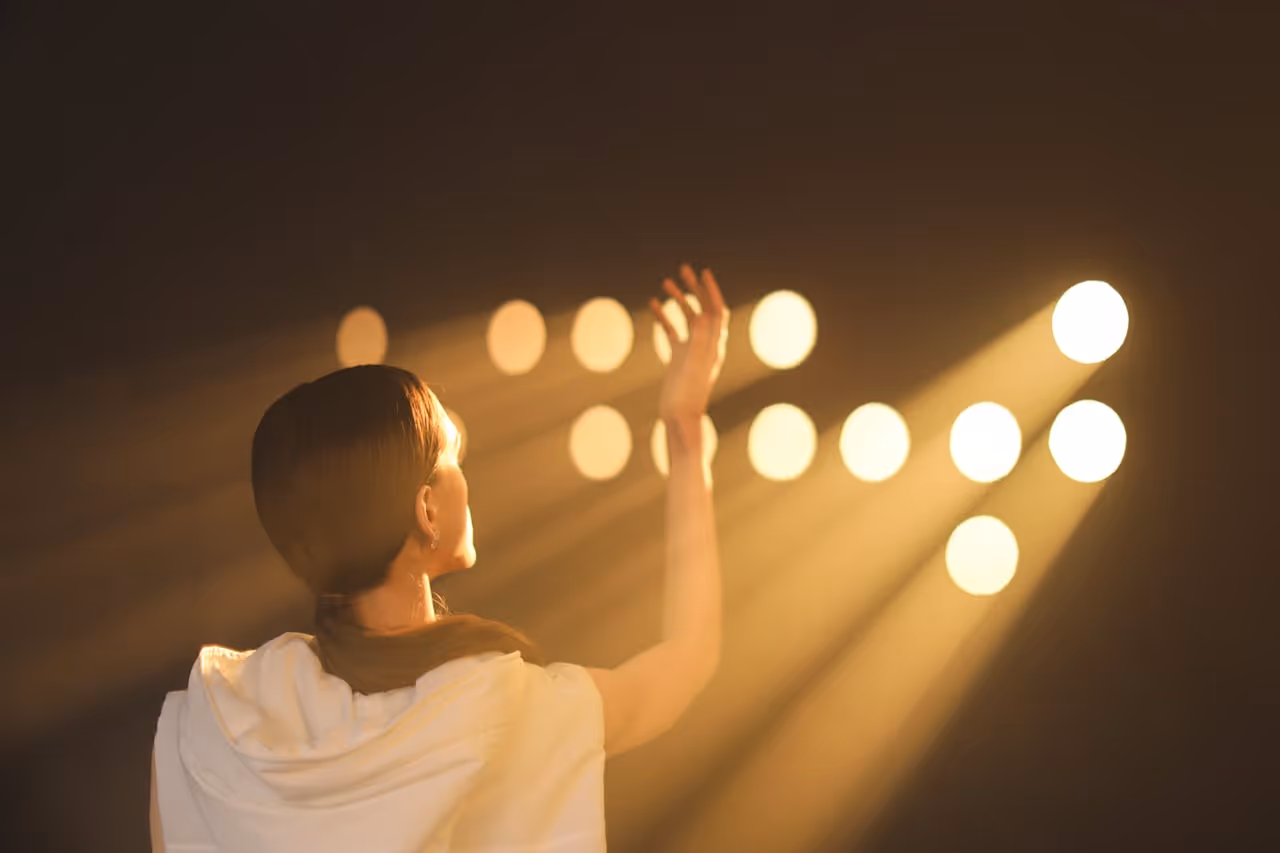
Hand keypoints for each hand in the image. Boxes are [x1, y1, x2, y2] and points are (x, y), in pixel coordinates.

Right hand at [650, 264, 728, 422]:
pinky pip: (671, 332)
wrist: (679, 418)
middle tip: (683, 270)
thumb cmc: (688, 396)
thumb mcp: (695, 366)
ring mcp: (691, 350)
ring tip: (665, 282)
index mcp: (714, 345)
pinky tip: (652, 306)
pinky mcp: (678, 358)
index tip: (703, 273)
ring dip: (678, 299)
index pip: (717, 311)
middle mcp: (705, 345)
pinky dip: (663, 317)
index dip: (712, 291)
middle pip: (703, 309)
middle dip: (694, 289)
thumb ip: (701, 342)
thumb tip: (706, 315)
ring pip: (686, 318)